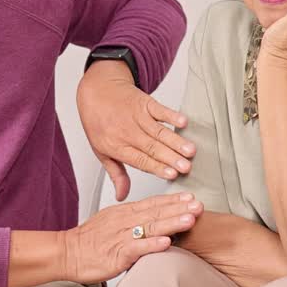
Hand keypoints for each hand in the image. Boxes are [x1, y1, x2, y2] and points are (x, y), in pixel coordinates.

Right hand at [61, 192, 201, 283]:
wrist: (66, 252)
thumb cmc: (89, 241)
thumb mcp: (112, 221)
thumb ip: (132, 218)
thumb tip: (152, 216)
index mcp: (124, 212)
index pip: (152, 203)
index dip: (172, 200)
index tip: (190, 197)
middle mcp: (124, 221)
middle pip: (155, 212)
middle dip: (179, 208)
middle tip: (198, 205)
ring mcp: (120, 236)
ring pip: (149, 228)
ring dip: (171, 223)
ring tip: (190, 220)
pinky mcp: (116, 253)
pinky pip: (136, 248)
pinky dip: (152, 245)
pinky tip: (166, 243)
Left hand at [76, 60, 194, 200]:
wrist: (96, 91)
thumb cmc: (99, 122)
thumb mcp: (101, 151)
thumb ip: (116, 174)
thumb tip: (122, 196)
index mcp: (116, 146)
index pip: (139, 160)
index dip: (156, 167)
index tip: (172, 175)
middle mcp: (126, 132)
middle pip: (151, 147)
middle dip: (170, 158)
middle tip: (186, 166)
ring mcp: (136, 116)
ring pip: (158, 131)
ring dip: (176, 141)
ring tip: (190, 150)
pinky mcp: (144, 103)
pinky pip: (159, 110)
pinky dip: (171, 115)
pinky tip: (183, 122)